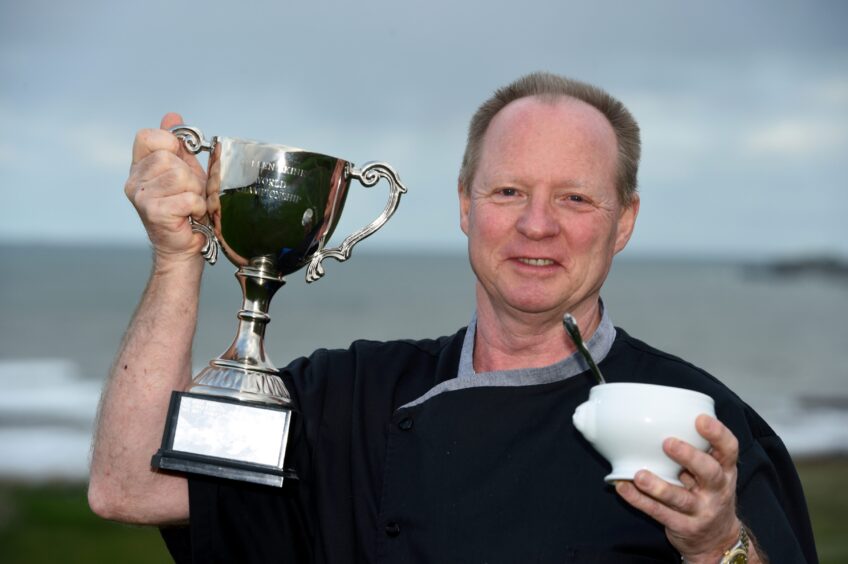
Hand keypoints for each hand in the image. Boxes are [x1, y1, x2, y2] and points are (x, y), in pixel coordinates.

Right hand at [124, 113, 207, 265]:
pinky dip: (197, 207)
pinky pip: (187, 197)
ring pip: (180, 176)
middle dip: (189, 176)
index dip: (169, 145)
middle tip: (188, 192)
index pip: (148, 137)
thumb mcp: (185, 171)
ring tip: (190, 204)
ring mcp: (141, 196)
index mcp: (139, 166)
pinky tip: (190, 215)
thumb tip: (172, 116)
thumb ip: (179, 145)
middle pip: (169, 158)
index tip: (179, 162)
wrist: (183, 247)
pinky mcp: (153, 212)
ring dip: (195, 192)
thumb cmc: (185, 210)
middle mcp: (134, 180)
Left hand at [615, 414, 743, 562]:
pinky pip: (659, 513)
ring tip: (639, 475)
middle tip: (668, 443)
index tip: (700, 419)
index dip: (718, 434)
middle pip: (709, 473)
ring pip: (681, 499)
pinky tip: (624, 487)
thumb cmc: (708, 493)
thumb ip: (695, 450)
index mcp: (725, 471)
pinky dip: (640, 500)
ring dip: (658, 486)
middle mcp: (717, 490)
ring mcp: (701, 511)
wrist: (717, 538)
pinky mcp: (684, 526)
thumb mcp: (711, 471)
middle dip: (689, 457)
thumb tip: (658, 418)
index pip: (729, 450)